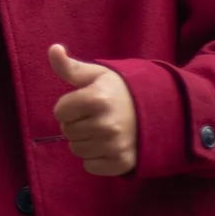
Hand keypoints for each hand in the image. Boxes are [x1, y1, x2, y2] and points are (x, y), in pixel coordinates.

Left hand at [50, 44, 137, 175]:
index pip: (60, 112)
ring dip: (85, 141)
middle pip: (67, 132)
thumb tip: (53, 49)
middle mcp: (106, 125)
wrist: (160, 110)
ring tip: (103, 130)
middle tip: (96, 116)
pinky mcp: (122, 163)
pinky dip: (96, 158)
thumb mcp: (97, 74)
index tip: (86, 103)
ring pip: (77, 150)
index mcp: (97, 99)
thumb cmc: (122, 90)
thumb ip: (70, 66)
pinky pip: (90, 166)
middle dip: (77, 123)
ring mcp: (115, 146)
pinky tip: (108, 145)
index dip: (69, 106)